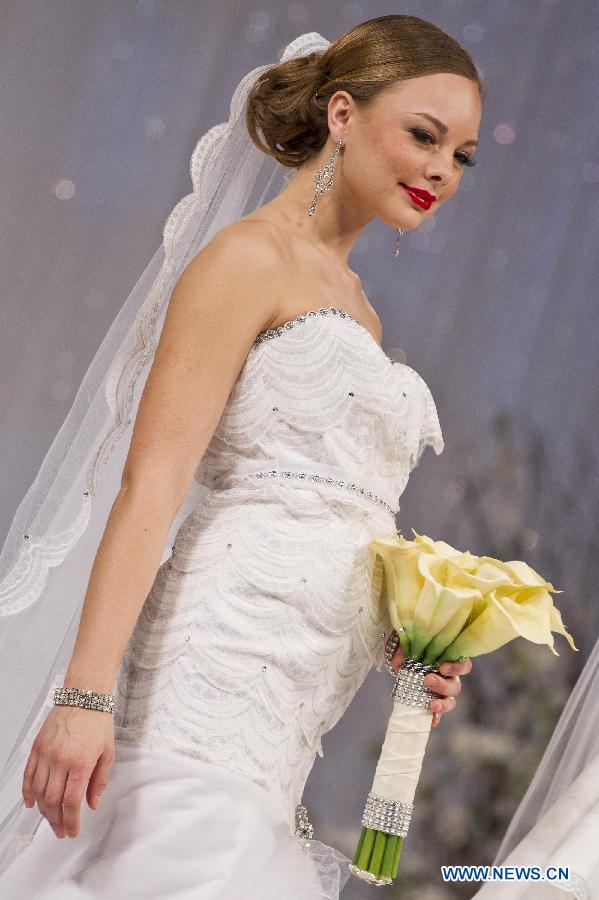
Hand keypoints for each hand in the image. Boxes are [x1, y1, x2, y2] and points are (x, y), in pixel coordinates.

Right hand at [22, 704, 115, 838]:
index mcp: (81, 762)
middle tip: (60, 830)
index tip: (72, 831)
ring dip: (43, 810)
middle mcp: (60, 760)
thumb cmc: (98, 722)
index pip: (71, 802)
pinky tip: (31, 803)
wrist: (84, 697)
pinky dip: (27, 792)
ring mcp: (46, 753)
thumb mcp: (108, 752)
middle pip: (53, 800)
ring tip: (50, 819)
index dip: (70, 821)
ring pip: (38, 791)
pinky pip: (28, 775)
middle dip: (56, 821)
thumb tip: (93, 804)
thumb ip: (100, 781)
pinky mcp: (37, 747)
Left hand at [389, 645, 472, 727]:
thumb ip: (404, 652)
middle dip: (443, 685)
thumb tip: (398, 663)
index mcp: (448, 662)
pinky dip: (435, 717)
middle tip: (428, 680)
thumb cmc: (413, 651)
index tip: (442, 667)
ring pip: (450, 701)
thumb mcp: (409, 647)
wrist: (405, 662)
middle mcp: (449, 679)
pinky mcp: (435, 703)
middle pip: (455, 686)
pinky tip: (431, 721)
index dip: (456, 667)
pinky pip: (438, 713)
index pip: (463, 665)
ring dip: (443, 704)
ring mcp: (443, 693)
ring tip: (432, 705)